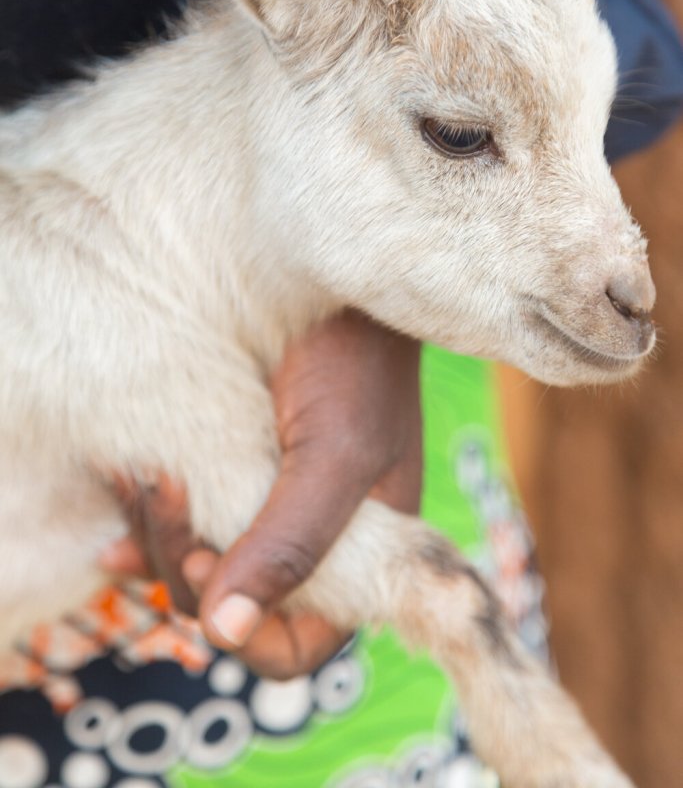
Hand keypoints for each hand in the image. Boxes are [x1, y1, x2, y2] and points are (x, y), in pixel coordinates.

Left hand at [102, 311, 421, 677]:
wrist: (335, 278)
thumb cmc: (356, 361)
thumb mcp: (335, 454)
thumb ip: (291, 544)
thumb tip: (224, 631)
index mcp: (359, 554)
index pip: (296, 646)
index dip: (245, 630)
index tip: (210, 561)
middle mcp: (308, 539)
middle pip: (232, 606)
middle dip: (186, 565)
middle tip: (166, 492)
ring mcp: (264, 504)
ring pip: (197, 564)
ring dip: (158, 534)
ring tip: (144, 476)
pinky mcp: (229, 468)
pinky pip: (180, 518)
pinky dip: (146, 515)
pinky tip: (126, 491)